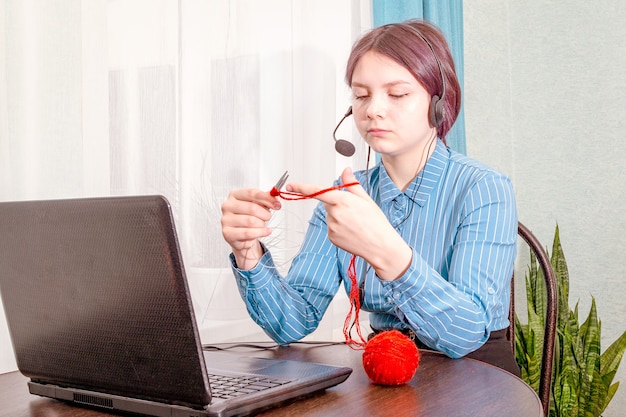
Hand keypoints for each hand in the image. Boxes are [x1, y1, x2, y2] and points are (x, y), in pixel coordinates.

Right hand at [221, 188, 280, 269]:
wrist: (242, 236)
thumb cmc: (248, 218)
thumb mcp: (258, 205)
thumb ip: (266, 199)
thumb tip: (274, 196)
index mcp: (234, 195)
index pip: (252, 193)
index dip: (266, 198)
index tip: (276, 204)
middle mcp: (228, 206)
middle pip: (252, 208)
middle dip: (265, 214)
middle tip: (268, 217)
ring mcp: (226, 220)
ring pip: (251, 221)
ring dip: (262, 224)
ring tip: (262, 225)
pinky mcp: (227, 233)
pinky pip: (248, 233)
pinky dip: (260, 232)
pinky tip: (265, 231)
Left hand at [287, 167, 411, 279]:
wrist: (380, 246)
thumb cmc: (376, 223)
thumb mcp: (366, 199)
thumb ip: (351, 184)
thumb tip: (345, 171)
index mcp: (342, 200)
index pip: (317, 191)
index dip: (302, 188)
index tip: (290, 186)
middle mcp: (334, 213)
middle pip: (327, 202)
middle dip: (336, 203)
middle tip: (354, 211)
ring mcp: (332, 226)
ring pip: (330, 215)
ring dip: (338, 216)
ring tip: (355, 223)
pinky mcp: (331, 237)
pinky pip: (331, 227)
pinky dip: (339, 227)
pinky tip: (352, 231)